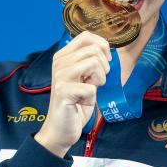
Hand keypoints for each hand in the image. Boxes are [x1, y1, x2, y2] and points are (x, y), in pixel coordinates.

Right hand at [35, 32, 110, 156]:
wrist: (61, 129)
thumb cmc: (76, 103)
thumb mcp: (84, 78)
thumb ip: (91, 62)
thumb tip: (108, 50)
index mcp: (63, 56)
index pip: (86, 36)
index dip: (102, 46)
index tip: (105, 62)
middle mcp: (59, 62)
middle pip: (94, 49)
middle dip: (104, 67)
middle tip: (97, 82)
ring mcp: (60, 76)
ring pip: (94, 63)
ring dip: (100, 80)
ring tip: (91, 90)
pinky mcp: (63, 91)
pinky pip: (91, 87)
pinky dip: (93, 97)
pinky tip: (82, 102)